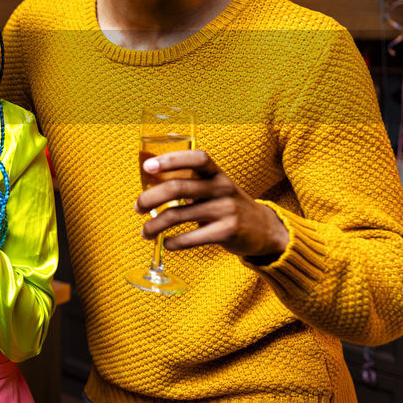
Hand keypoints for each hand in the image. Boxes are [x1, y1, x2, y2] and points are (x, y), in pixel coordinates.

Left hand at [137, 149, 289, 258]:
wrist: (264, 229)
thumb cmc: (226, 205)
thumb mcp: (213, 187)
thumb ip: (188, 183)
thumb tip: (147, 185)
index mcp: (216, 173)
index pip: (196, 158)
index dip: (171, 160)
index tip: (147, 167)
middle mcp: (221, 188)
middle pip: (178, 188)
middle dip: (150, 198)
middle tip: (137, 207)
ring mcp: (226, 210)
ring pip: (177, 216)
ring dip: (154, 226)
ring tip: (145, 232)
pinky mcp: (227, 232)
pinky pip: (191, 238)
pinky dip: (172, 243)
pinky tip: (166, 244)